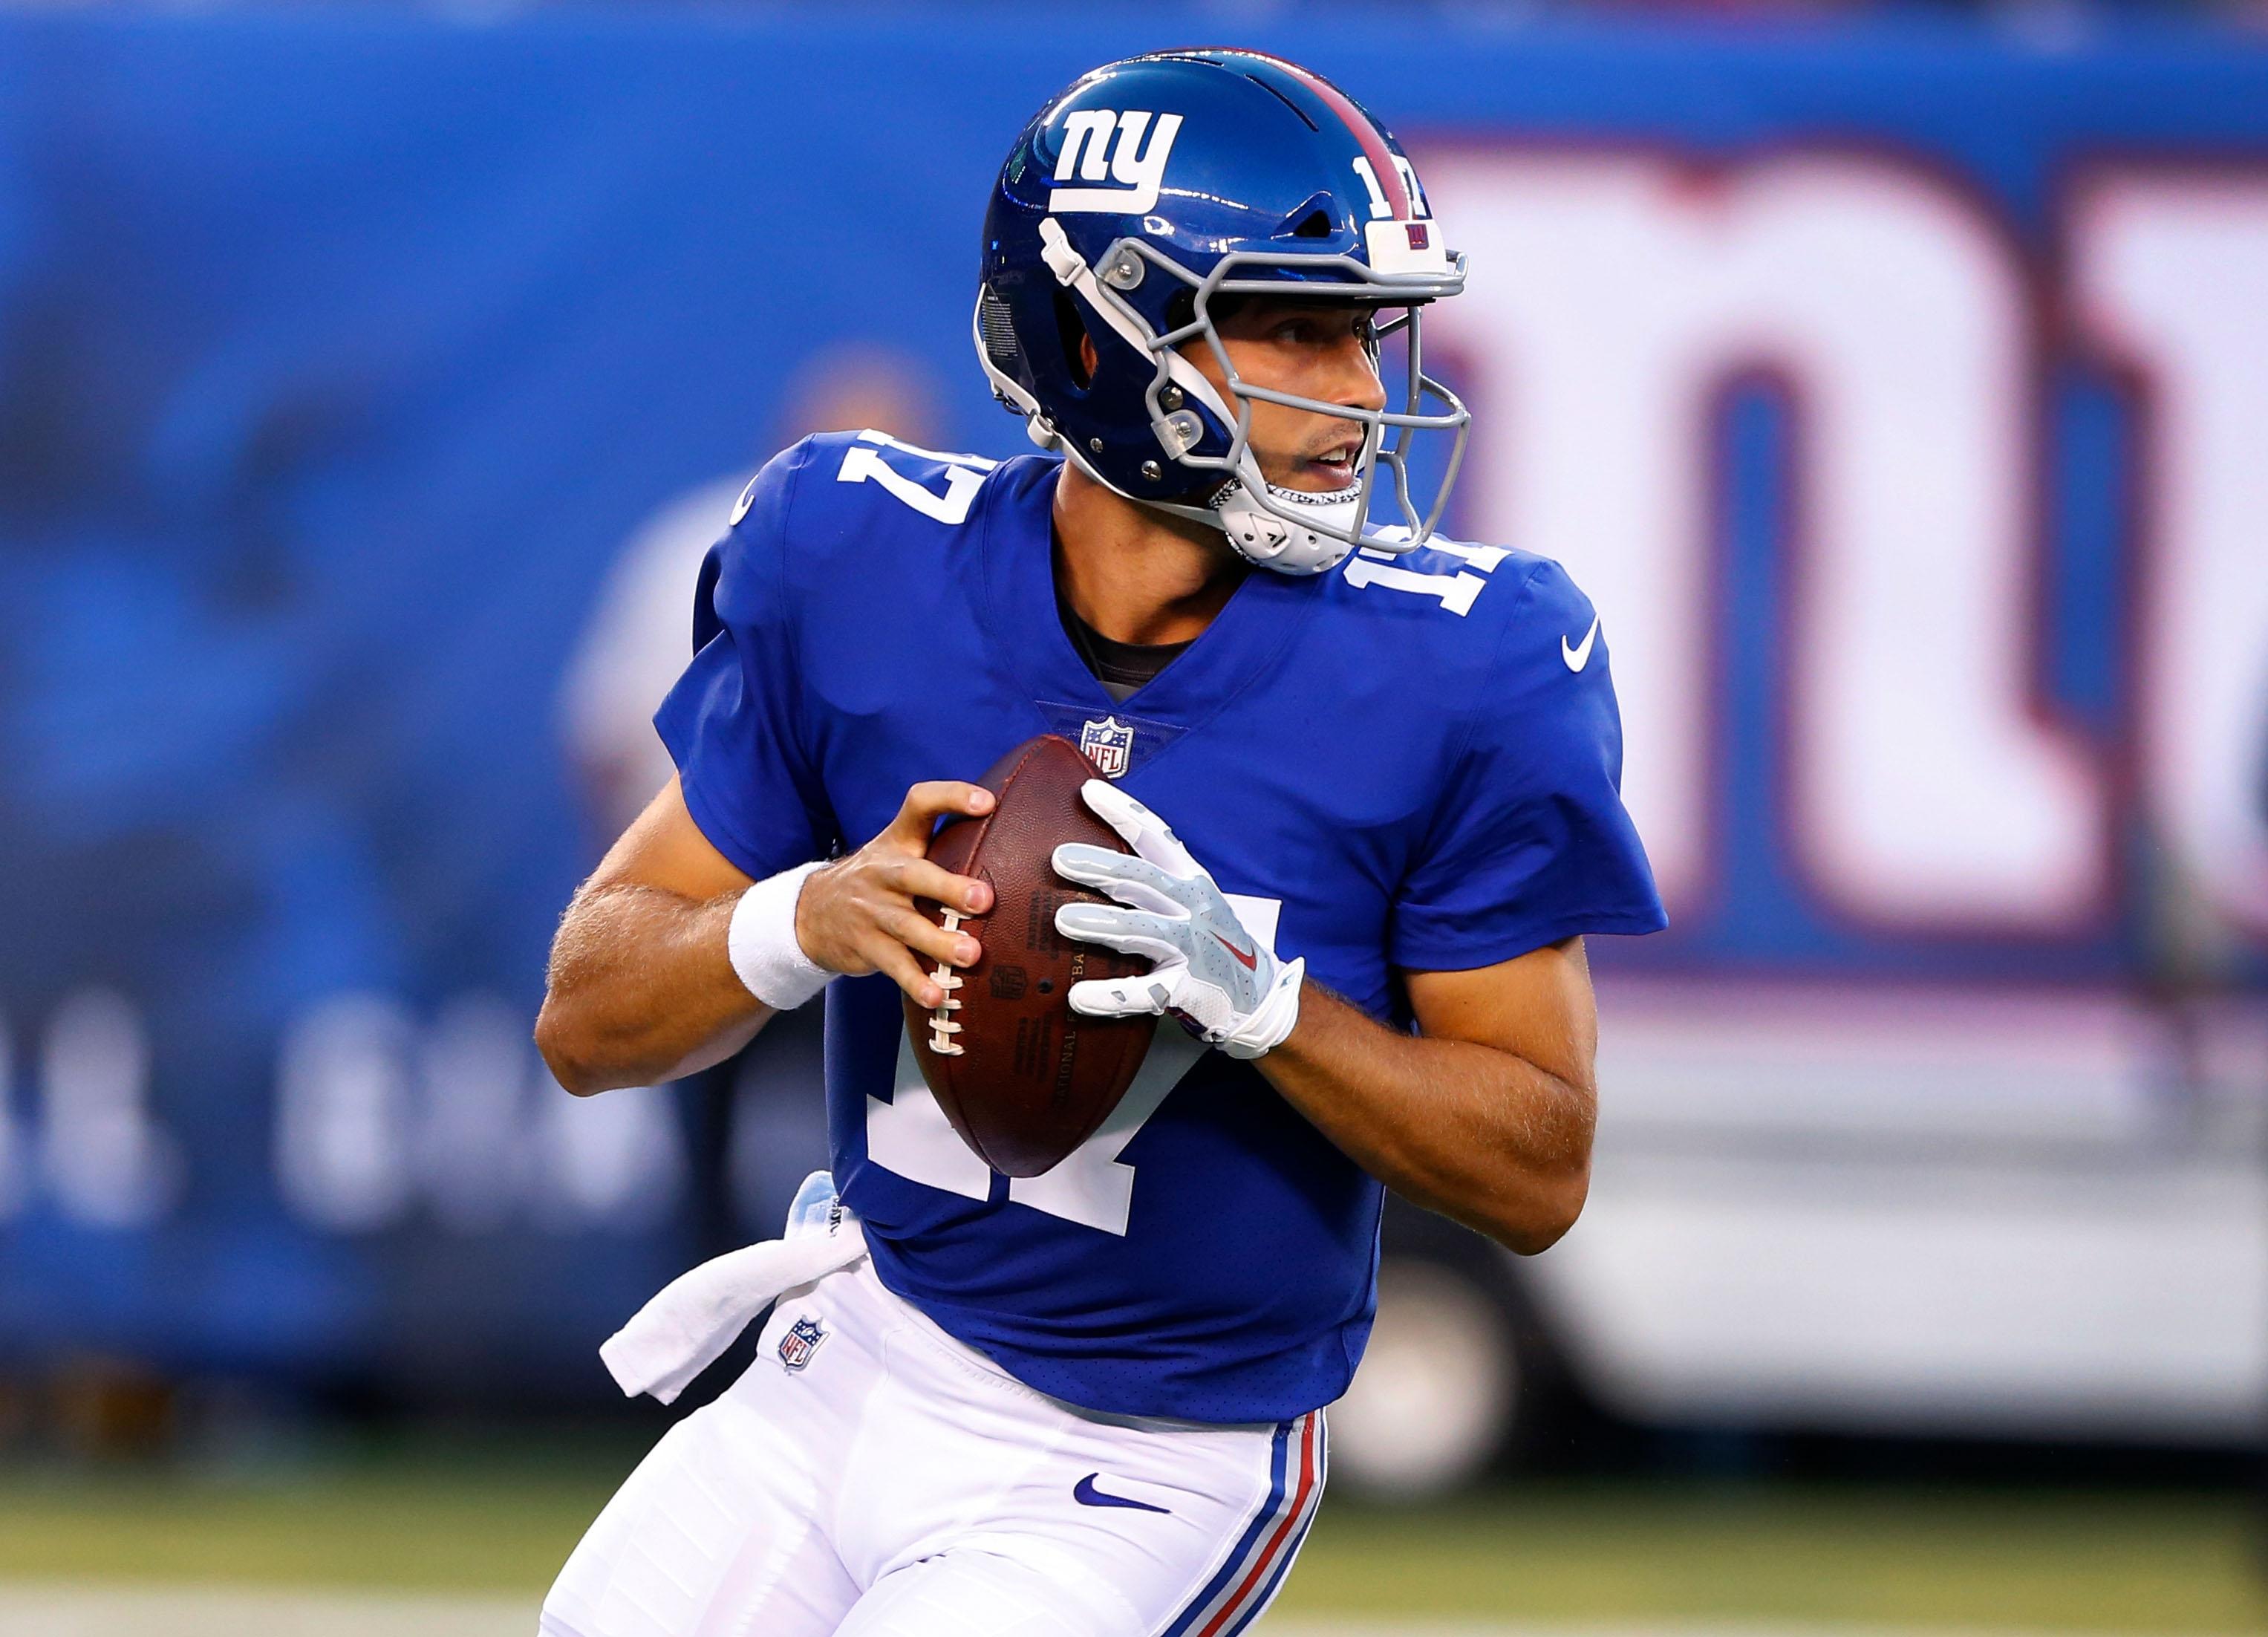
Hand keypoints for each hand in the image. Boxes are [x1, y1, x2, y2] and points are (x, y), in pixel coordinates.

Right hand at [795, 782, 994, 1008]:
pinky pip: (893, 966)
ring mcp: (871, 910)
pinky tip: (936, 997)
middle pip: (914, 875)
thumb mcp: (898, 853)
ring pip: (906, 926)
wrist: (810, 913)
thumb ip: (941, 847)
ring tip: (971, 955)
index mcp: (897, 841)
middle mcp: (883, 872)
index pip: (920, 804)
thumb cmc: (878, 881)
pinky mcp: (865, 945)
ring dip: (939, 942)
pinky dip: (915, 982)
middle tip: (983, 899)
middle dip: (948, 887)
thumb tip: (1011, 845)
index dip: (951, 797)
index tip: (986, 802)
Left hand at [1050, 780, 1303, 1059]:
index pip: (1156, 838)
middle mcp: (1194, 908)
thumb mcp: (1190, 903)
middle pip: (1145, 879)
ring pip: (1146, 930)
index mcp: (1191, 881)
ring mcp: (1194, 947)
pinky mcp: (1189, 988)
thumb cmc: (1210, 944)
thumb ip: (1149, 885)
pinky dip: (1111, 996)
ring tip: (1063, 920)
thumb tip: (1090, 863)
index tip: (1088, 790)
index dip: (1124, 812)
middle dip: (1103, 866)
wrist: (1259, 996)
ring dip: (1104, 925)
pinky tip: (1078, 996)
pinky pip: (1145, 992)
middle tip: (1060, 857)